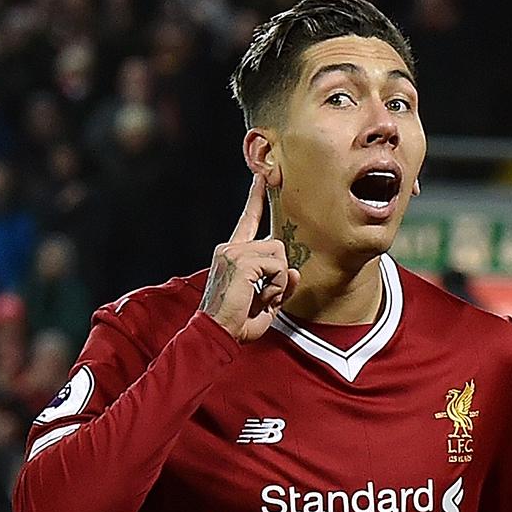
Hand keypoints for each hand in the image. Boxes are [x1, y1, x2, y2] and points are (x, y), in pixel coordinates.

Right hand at [202, 175, 297, 342]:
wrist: (215, 333)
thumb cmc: (236, 323)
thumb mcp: (266, 303)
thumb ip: (281, 285)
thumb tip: (296, 272)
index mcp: (231, 253)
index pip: (248, 220)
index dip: (256, 199)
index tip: (261, 178)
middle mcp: (230, 248)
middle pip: (276, 244)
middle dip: (279, 274)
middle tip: (264, 296)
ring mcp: (234, 252)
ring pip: (279, 254)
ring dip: (278, 281)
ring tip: (260, 297)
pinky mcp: (241, 261)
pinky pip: (278, 266)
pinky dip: (276, 285)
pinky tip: (260, 296)